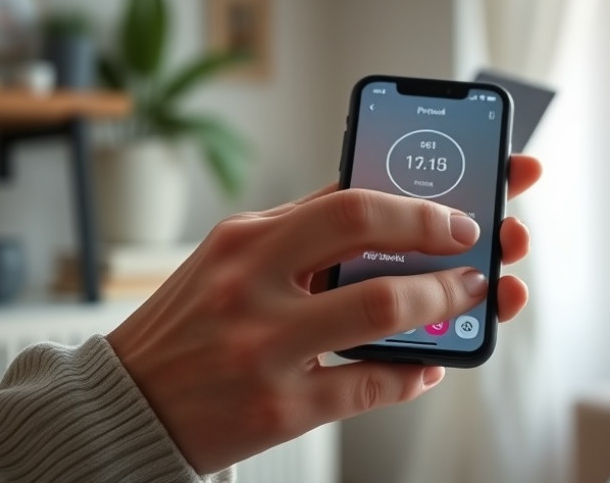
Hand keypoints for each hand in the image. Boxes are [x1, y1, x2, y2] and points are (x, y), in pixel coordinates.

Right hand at [106, 154, 541, 473]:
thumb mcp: (232, 256)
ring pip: (382, 312)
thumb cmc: (191, 321)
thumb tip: (379, 202)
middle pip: (369, 242)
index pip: (347, 200)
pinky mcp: (279, 408)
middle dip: (442, 244)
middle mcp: (253, 286)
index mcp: (246, 240)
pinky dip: (411, 374)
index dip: (416, 206)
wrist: (130, 399)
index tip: (458, 216)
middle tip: (478, 256)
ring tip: (467, 300)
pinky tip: (427, 366)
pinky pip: (369, 385)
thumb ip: (302, 227)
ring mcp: (266, 348)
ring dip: (441, 304)